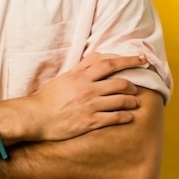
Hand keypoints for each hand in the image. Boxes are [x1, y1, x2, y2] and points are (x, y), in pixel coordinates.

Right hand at [25, 53, 145, 141]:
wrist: (36, 117)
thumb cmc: (48, 97)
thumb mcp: (64, 77)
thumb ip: (82, 67)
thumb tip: (97, 57)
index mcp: (81, 76)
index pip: (110, 64)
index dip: (129, 60)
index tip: (142, 59)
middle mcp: (88, 89)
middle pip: (120, 83)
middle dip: (133, 85)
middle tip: (137, 87)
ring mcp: (90, 106)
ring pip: (120, 100)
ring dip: (132, 101)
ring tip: (135, 103)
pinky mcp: (90, 122)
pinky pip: (114, 118)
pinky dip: (125, 116)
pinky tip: (129, 117)